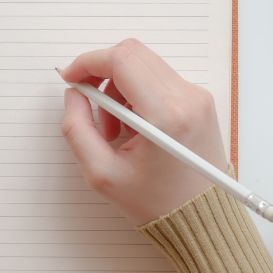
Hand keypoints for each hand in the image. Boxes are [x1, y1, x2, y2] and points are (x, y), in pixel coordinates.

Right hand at [60, 39, 227, 225]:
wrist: (201, 219)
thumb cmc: (157, 203)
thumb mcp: (102, 174)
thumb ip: (77, 129)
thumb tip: (73, 95)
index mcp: (165, 115)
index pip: (121, 61)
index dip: (88, 63)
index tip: (71, 78)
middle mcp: (187, 98)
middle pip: (133, 54)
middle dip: (101, 73)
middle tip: (90, 104)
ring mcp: (197, 97)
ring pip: (145, 65)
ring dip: (119, 87)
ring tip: (115, 128)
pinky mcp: (200, 101)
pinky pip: (160, 79)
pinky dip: (137, 94)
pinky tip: (134, 127)